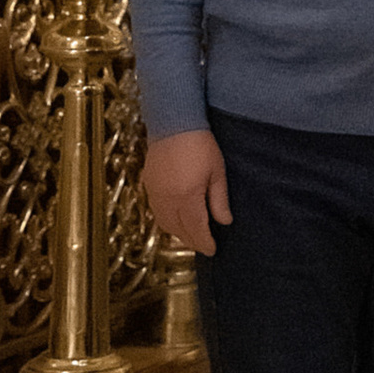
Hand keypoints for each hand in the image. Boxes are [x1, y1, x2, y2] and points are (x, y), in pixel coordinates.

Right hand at [145, 130, 230, 255]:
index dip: (204, 242)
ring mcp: (155, 193)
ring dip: (178, 234)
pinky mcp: (148, 185)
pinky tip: (175, 221)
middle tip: (204, 246)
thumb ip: (219, 199)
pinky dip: (166, 222)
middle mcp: (168, 200)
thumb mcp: (217, 171)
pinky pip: (156, 212)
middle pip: (179, 230)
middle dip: (192, 241)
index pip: (196, 228)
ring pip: (165, 224)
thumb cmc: (200, 144)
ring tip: (191, 237)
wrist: (173, 122)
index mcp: (187, 197)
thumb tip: (225, 221)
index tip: (213, 250)